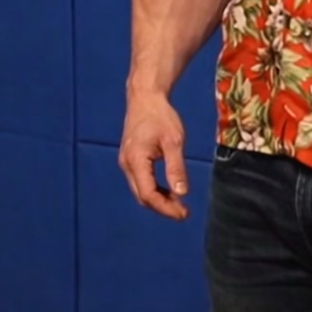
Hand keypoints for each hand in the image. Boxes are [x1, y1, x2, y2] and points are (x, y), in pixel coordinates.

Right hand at [119, 94, 189, 220]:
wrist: (145, 97)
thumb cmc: (160, 115)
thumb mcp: (173, 140)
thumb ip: (176, 168)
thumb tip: (182, 193)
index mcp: (136, 160)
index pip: (148, 194)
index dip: (166, 208)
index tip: (184, 213)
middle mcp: (127, 164)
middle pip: (142, 196)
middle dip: (163, 208)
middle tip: (184, 212)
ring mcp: (126, 162)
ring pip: (140, 191)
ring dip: (159, 200)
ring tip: (179, 203)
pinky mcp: (130, 159)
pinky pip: (140, 182)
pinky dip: (154, 190)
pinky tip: (169, 190)